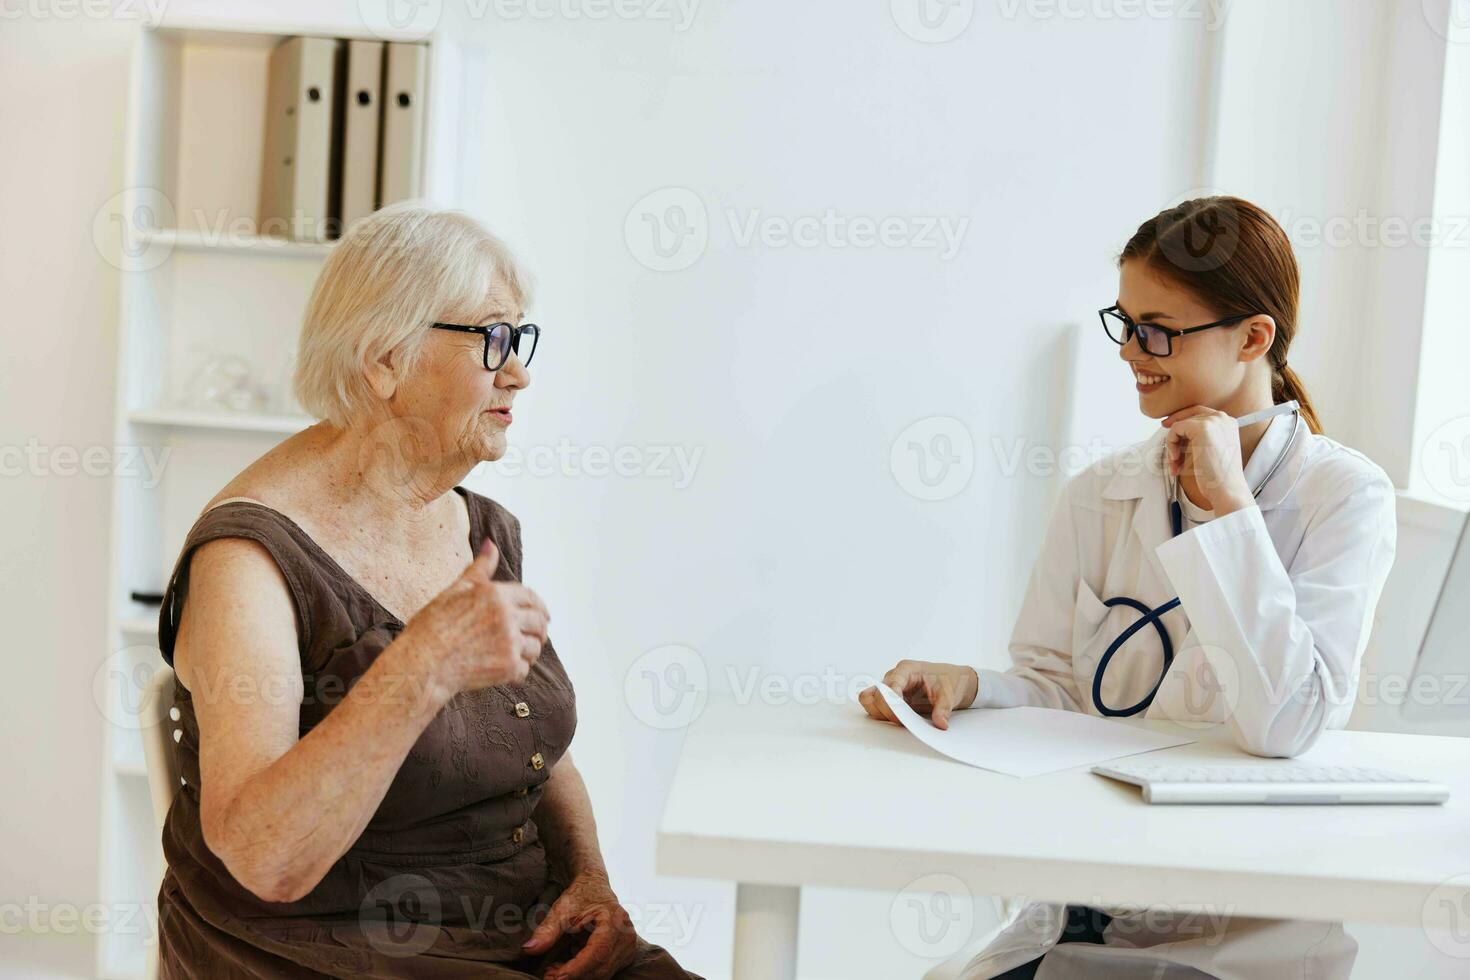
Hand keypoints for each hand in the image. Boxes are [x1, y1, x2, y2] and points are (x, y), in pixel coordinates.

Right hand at [400, 538, 549, 697]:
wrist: (421, 663)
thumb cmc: (433, 626)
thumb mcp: (456, 590)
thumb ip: (480, 568)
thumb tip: (491, 543)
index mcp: (496, 594)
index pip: (531, 596)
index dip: (538, 605)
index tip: (541, 613)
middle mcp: (507, 617)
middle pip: (539, 621)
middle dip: (540, 628)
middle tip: (535, 635)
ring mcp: (509, 643)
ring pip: (535, 646)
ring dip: (530, 650)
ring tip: (518, 652)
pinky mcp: (508, 667)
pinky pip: (525, 668)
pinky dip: (518, 670)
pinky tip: (506, 669)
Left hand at [521, 871, 637, 979]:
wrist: (594, 886)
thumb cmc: (580, 895)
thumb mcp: (561, 910)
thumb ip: (547, 930)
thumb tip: (529, 949)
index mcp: (614, 921)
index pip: (597, 953)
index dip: (576, 969)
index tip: (555, 977)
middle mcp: (625, 936)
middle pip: (600, 968)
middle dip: (573, 976)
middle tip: (548, 976)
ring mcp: (627, 946)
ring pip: (602, 974)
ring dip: (577, 976)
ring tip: (553, 970)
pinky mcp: (624, 954)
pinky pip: (603, 971)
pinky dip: (583, 973)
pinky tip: (565, 968)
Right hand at [858, 660, 978, 729]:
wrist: (955, 681)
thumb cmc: (950, 680)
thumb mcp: (950, 694)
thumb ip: (943, 708)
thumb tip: (940, 723)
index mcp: (906, 670)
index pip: (888, 685)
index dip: (891, 703)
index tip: (901, 717)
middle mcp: (894, 678)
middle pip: (874, 694)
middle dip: (885, 711)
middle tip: (902, 722)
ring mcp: (892, 689)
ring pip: (870, 701)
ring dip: (881, 714)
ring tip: (901, 721)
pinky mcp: (893, 700)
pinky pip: (877, 708)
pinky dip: (883, 716)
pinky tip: (900, 721)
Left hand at [1161, 406, 1252, 513]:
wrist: (1227, 489)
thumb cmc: (1218, 476)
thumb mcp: (1212, 451)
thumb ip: (1200, 438)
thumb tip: (1179, 431)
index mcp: (1228, 423)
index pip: (1201, 412)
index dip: (1183, 417)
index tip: (1170, 425)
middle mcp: (1223, 418)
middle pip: (1190, 414)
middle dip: (1175, 427)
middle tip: (1164, 430)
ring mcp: (1213, 421)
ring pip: (1181, 424)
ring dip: (1173, 444)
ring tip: (1175, 463)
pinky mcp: (1202, 428)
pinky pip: (1176, 429)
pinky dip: (1171, 444)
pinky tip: (1176, 459)